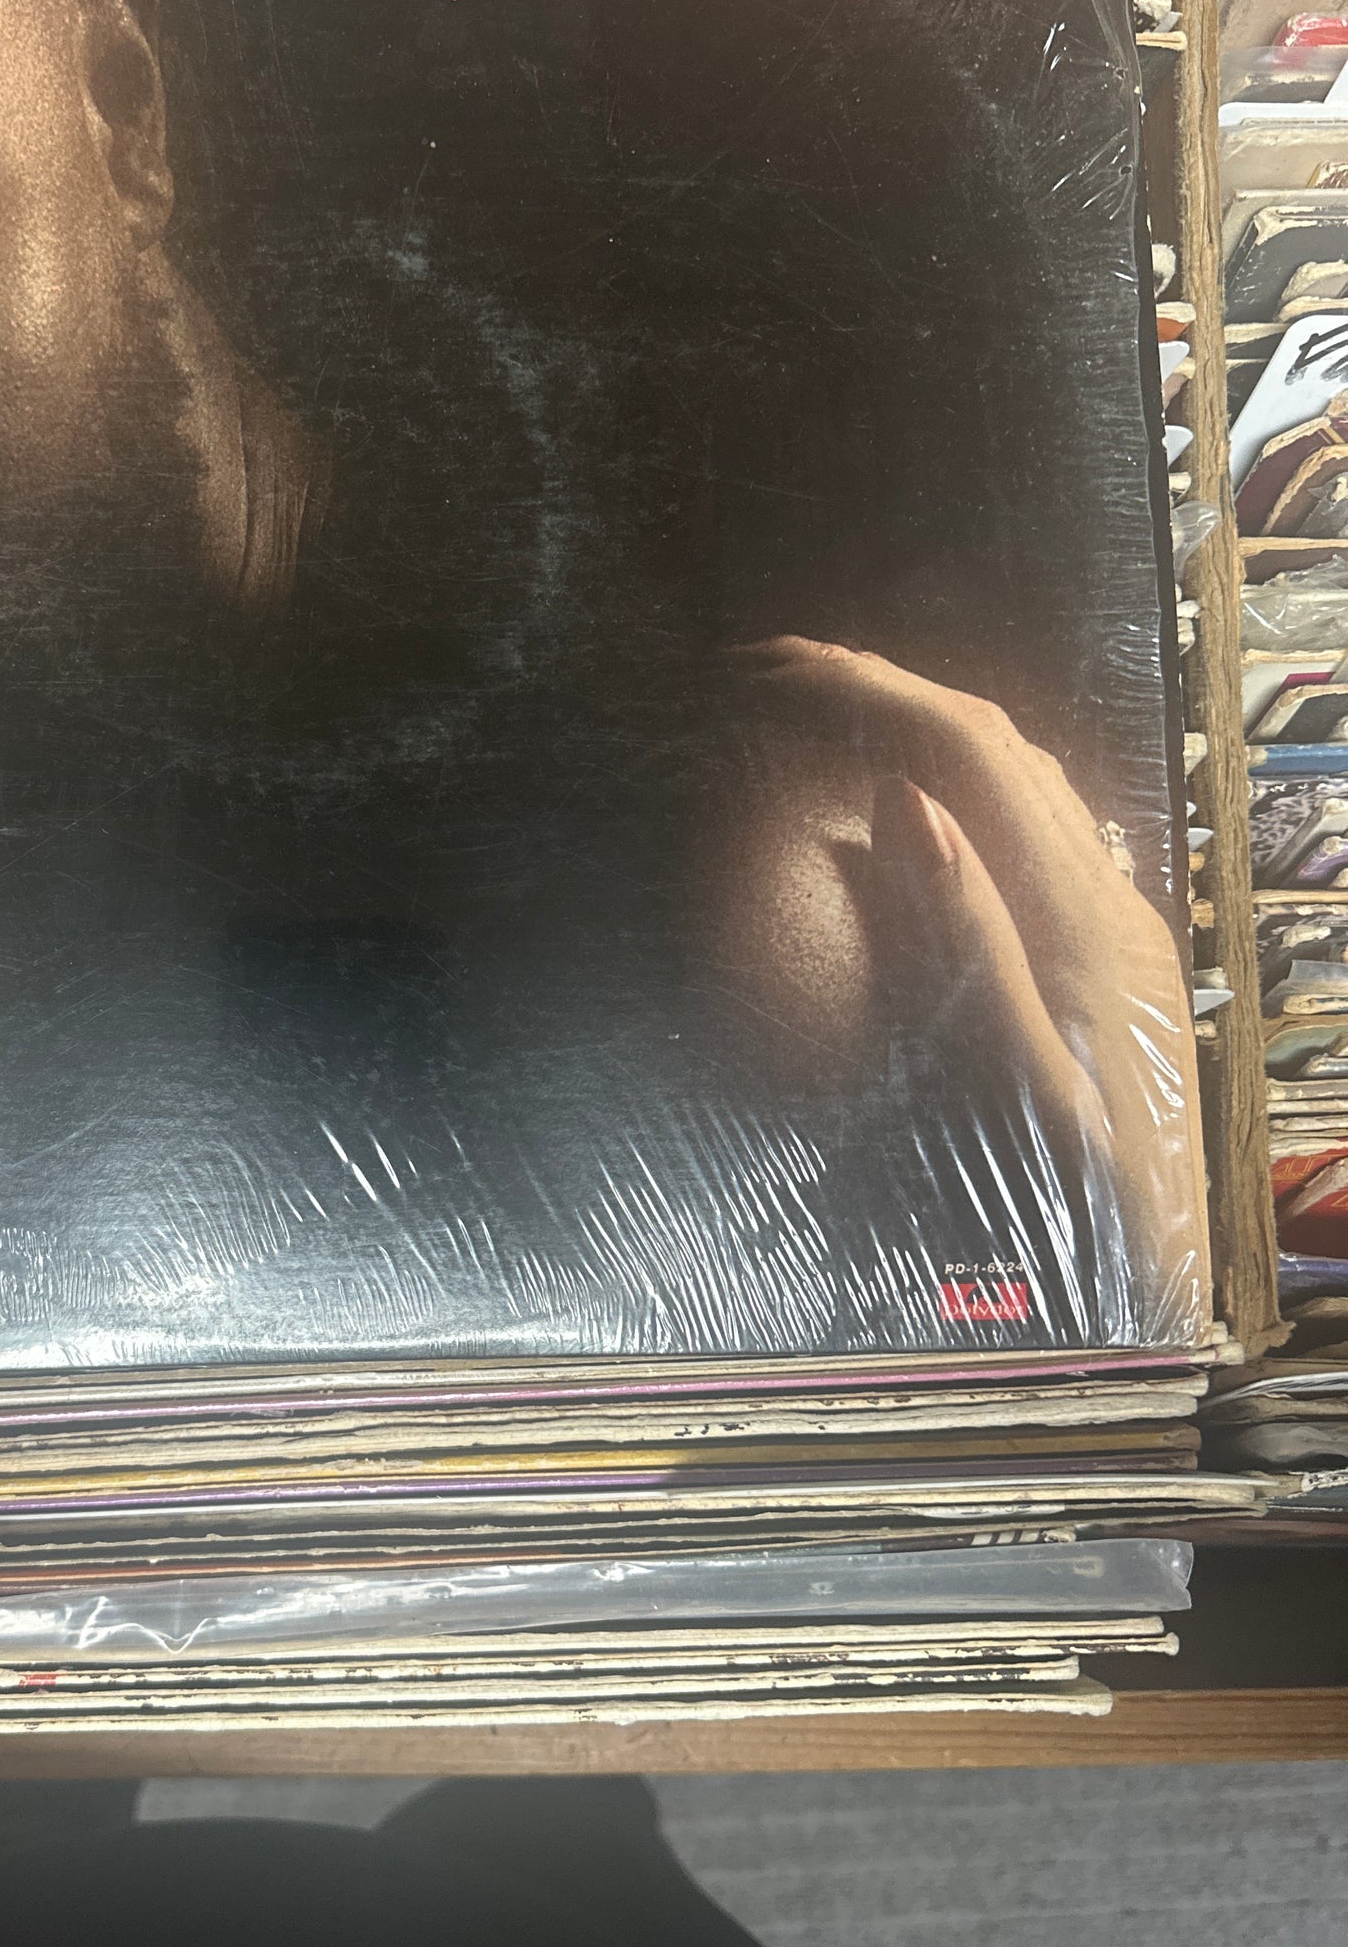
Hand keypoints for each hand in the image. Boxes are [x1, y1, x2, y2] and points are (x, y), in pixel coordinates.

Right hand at [738, 637, 1206, 1330]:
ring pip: (1018, 779)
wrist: (1170, 1273)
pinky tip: (908, 817)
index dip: (875, 691)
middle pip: (996, 745)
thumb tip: (908, 802)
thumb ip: (968, 943)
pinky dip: (958, 790)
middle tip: (776, 678)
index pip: (971, 754)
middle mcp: (1108, 899)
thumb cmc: (1084, 1202)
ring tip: (828, 722)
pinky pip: (1029, 833)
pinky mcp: (1107, 952)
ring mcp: (1113, 921)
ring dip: (921, 732)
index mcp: (1080, 916)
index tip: (779, 672)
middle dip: (887, 689)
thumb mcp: (1017, 1087)